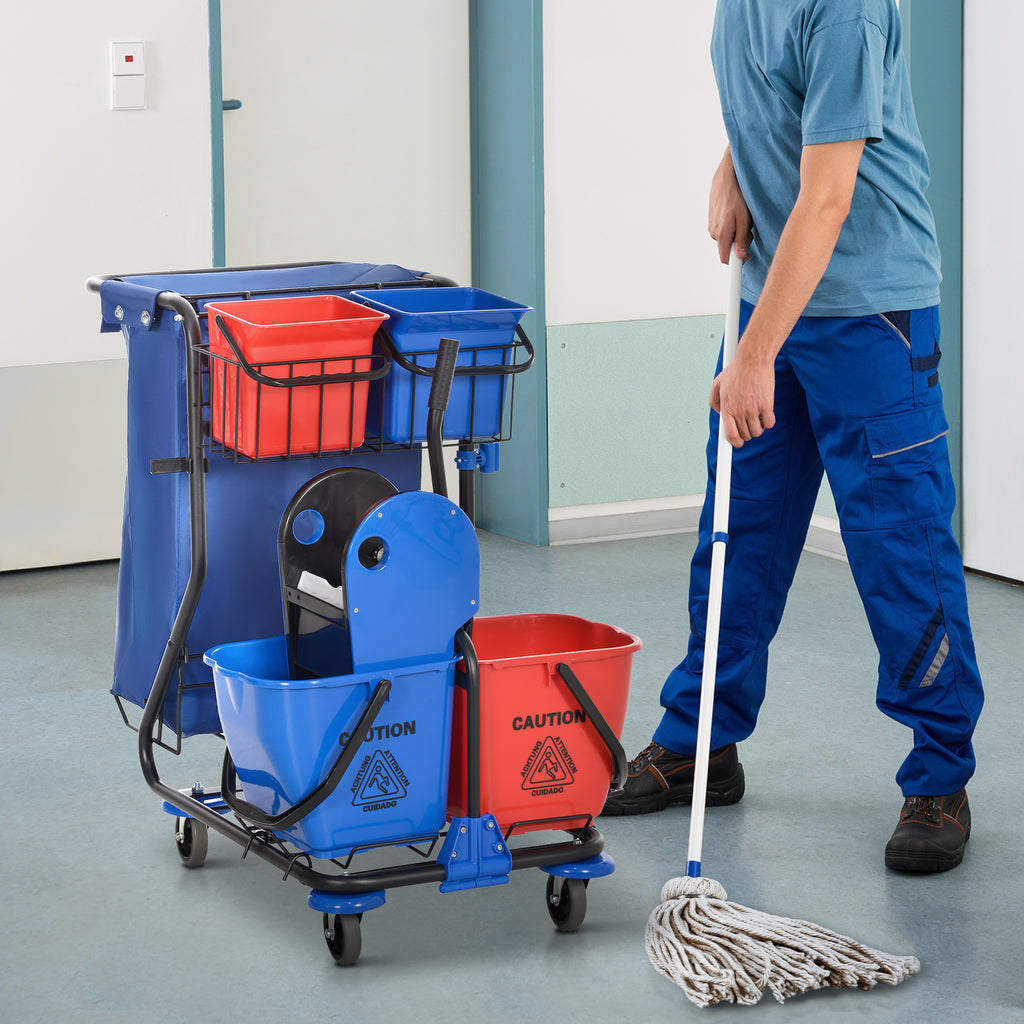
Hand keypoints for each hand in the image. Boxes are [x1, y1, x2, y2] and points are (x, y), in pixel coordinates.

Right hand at [709, 149, 752, 264]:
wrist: (726, 176)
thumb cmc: (737, 194)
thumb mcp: (745, 217)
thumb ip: (742, 238)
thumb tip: (740, 255)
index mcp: (722, 233)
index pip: (726, 260)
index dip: (734, 267)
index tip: (739, 274)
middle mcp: (714, 233)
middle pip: (728, 249)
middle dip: (740, 245)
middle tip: (750, 232)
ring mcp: (712, 226)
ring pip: (727, 239)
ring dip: (737, 234)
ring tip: (743, 218)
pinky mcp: (712, 220)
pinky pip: (724, 230)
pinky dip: (731, 226)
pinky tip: (736, 214)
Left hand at [709, 351, 775, 447]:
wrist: (753, 359)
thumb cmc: (736, 369)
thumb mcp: (718, 383)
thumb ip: (714, 399)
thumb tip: (718, 412)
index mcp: (726, 408)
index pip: (730, 434)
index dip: (734, 443)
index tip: (738, 444)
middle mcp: (739, 412)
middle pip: (746, 435)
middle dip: (748, 431)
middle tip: (750, 422)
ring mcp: (753, 410)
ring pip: (757, 431)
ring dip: (759, 427)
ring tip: (758, 416)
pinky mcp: (766, 406)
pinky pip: (769, 423)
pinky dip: (769, 421)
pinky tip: (766, 413)